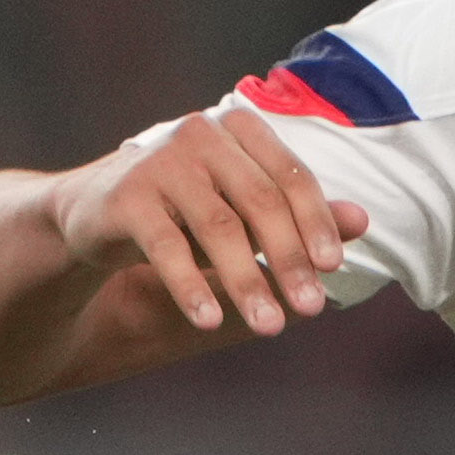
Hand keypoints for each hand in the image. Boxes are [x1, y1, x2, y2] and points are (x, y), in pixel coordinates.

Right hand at [58, 104, 367, 341]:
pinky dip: (192, 287)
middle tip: (311, 307)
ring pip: (219, 227)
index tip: (333, 268)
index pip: (290, 175)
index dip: (316, 222)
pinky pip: (167, 247)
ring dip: (247, 282)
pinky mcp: (125, 196)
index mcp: (238, 127)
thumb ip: (297, 212)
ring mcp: (160, 161)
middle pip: (261, 201)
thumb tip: (362, 222)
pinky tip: (210, 320)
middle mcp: (201, 133)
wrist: (93, 212)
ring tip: (268, 326)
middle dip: (289, 260)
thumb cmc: (183, 208)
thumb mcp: (242, 209)